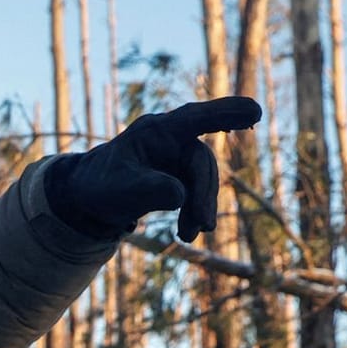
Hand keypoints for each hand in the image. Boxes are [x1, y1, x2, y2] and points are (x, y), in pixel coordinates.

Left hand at [46, 96, 262, 242]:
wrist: (91, 198)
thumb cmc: (102, 185)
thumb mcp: (119, 190)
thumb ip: (148, 189)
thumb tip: (180, 195)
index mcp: (156, 131)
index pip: (195, 118)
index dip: (225, 113)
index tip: (255, 111)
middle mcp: (172, 139)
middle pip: (201, 162)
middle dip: (204, 195)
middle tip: (203, 227)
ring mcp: (179, 156)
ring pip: (204, 179)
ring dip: (202, 207)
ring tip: (188, 236)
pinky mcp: (182, 174)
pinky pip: (199, 191)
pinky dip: (197, 210)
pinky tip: (190, 231)